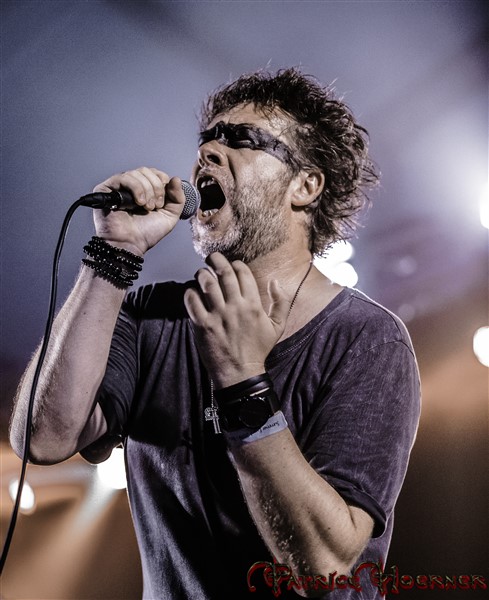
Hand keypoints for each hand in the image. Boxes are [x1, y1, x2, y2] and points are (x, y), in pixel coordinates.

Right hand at [92, 167, 186, 255]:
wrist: (130, 244)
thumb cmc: (146, 233)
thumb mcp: (170, 216)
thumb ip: (178, 198)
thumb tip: (175, 178)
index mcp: (145, 190)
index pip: (155, 173)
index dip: (162, 182)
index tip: (162, 202)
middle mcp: (131, 186)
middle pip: (147, 171)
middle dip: (156, 188)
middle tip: (154, 206)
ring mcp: (118, 187)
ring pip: (137, 173)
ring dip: (146, 190)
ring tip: (145, 207)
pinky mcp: (106, 189)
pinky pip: (124, 177)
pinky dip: (136, 188)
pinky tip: (138, 202)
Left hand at [184, 253, 289, 387]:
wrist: (240, 373)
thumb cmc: (258, 349)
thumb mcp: (277, 327)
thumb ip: (281, 302)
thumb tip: (274, 281)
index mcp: (253, 305)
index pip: (243, 273)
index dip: (236, 264)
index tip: (232, 264)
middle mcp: (235, 307)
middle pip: (223, 273)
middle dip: (216, 260)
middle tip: (211, 257)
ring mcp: (217, 316)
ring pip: (206, 283)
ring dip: (202, 273)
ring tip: (202, 273)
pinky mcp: (202, 325)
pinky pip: (192, 301)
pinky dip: (190, 292)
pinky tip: (192, 292)